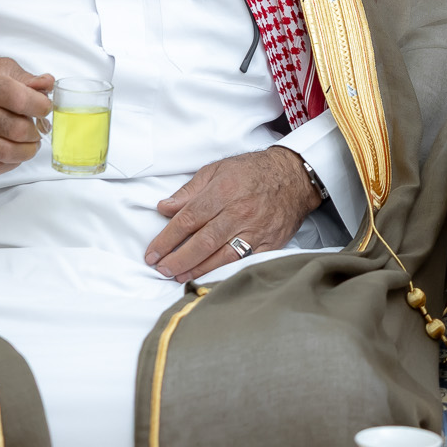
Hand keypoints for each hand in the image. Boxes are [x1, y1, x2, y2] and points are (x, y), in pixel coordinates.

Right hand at [0, 57, 54, 174]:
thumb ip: (25, 77)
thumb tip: (48, 84)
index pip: (20, 99)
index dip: (41, 107)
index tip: (45, 109)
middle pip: (16, 129)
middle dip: (35, 131)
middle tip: (37, 128)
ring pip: (6, 152)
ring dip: (27, 150)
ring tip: (30, 143)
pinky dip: (10, 163)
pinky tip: (14, 153)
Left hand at [145, 147, 321, 282]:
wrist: (294, 177)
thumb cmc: (253, 171)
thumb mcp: (217, 170)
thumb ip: (189, 191)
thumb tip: (165, 208)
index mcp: (223, 191)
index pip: (187, 219)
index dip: (166, 239)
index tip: (152, 253)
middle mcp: (238, 212)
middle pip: (202, 242)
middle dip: (177, 259)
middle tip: (161, 269)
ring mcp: (255, 230)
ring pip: (222, 256)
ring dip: (197, 269)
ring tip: (179, 276)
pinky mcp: (269, 243)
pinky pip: (244, 261)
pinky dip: (225, 271)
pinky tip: (209, 276)